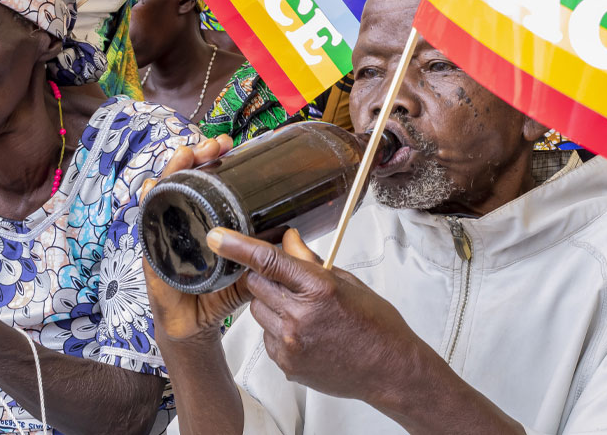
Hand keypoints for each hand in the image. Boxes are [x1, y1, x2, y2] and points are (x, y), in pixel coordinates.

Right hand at [141, 135, 249, 345]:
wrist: (195, 325)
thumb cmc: (215, 294)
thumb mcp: (247, 270)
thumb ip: (265, 255)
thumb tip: (290, 236)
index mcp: (204, 219)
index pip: (207, 182)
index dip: (214, 161)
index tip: (228, 145)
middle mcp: (182, 220)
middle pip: (184, 180)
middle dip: (196, 158)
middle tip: (211, 147)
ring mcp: (164, 233)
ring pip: (165, 193)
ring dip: (173, 171)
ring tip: (185, 155)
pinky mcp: (153, 251)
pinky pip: (147, 224)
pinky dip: (148, 204)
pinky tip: (153, 188)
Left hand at [209, 227, 422, 403]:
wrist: (390, 370)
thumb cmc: (375, 325)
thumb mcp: (346, 282)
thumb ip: (310, 262)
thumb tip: (288, 239)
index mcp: (318, 288)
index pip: (267, 260)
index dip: (237, 246)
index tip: (216, 237)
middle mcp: (299, 316)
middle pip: (255, 284)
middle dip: (264, 276)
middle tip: (287, 281)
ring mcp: (290, 343)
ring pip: (257, 310)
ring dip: (270, 304)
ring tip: (301, 311)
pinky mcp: (286, 364)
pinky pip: (267, 336)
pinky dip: (277, 330)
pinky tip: (304, 333)